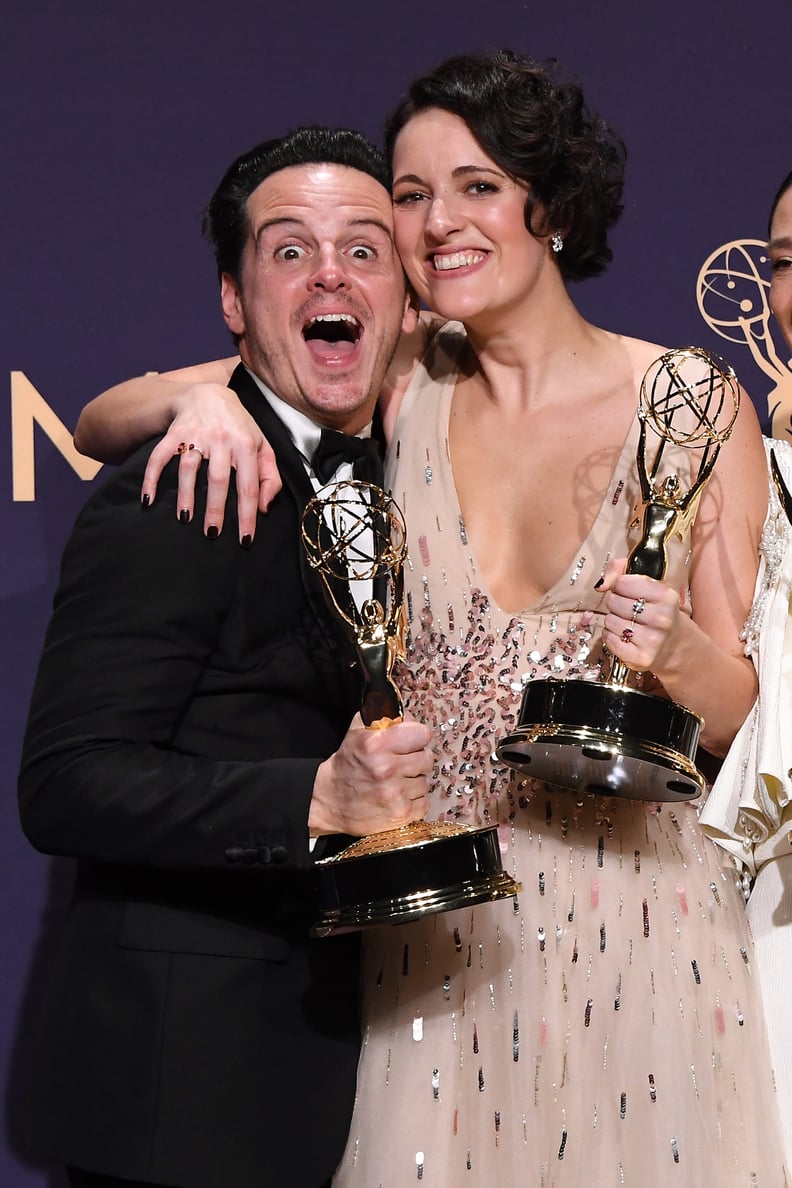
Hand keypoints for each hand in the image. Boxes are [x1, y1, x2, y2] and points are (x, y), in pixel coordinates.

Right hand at [140, 383, 281, 542]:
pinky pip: (159, 456)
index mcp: (246, 445)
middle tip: (212, 533)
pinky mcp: (174, 433)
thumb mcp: (263, 447)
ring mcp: (196, 435)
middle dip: (216, 509)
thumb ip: (270, 477)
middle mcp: (221, 439)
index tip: (244, 540)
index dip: (247, 515)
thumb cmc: (240, 428)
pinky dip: (151, 477)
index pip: (248, 486)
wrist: (210, 393)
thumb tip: (265, 508)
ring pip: (189, 468)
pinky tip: (148, 499)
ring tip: (185, 518)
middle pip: (218, 479)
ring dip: (186, 494)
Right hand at [309, 714, 432, 836]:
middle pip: (427, 759)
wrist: (329, 801)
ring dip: (413, 782)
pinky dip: (413, 801)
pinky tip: (397, 797)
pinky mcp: (400, 815)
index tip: (410, 742)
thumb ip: (384, 718)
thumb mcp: (358, 733)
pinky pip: (423, 803)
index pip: (422, 734)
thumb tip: (409, 716)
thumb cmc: (347, 766)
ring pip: (425, 782)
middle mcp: (387, 769)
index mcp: (377, 744)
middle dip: (416, 760)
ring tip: (395, 782)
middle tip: (401, 764)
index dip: (416, 737)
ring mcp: (394, 794)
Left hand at [598, 558, 687, 672]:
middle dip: (616, 603)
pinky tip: (624, 636)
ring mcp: (652, 640)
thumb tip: (601, 584)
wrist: (677, 646)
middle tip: (629, 609)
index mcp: (666, 596)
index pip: (622, 583)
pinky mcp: (641, 658)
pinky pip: (609, 639)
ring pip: (609, 621)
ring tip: (629, 623)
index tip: (627, 591)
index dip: (619, 585)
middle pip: (614, 602)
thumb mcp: (650, 585)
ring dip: (614, 621)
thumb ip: (621, 570)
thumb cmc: (659, 612)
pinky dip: (611, 636)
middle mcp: (661, 618)